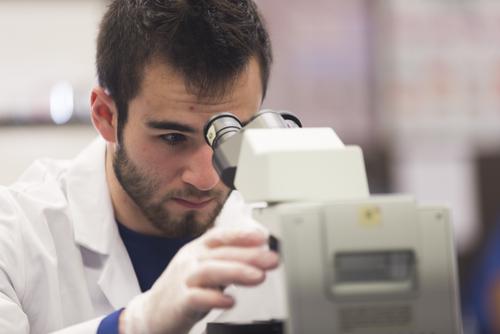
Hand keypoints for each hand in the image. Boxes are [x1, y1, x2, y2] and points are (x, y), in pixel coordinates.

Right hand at [120, 226, 279, 333]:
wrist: (152, 313)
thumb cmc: (184, 289)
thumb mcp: (205, 269)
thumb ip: (228, 262)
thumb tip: (259, 254)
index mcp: (196, 249)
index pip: (220, 236)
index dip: (241, 235)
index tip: (263, 237)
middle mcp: (189, 261)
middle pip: (220, 253)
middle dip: (249, 255)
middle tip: (271, 259)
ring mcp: (183, 280)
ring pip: (210, 271)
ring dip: (237, 272)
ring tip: (259, 277)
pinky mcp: (179, 302)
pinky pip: (197, 297)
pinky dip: (215, 298)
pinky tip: (231, 301)